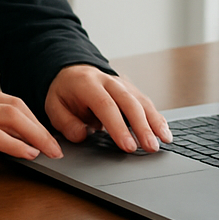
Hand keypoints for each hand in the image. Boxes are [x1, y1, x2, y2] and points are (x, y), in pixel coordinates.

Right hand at [0, 80, 62, 167]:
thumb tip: (1, 137)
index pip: (11, 100)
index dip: (34, 119)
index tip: (46, 136)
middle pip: (18, 105)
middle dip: (42, 126)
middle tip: (57, 147)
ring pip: (13, 116)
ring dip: (37, 135)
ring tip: (50, 152)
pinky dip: (17, 144)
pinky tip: (28, 154)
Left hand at [44, 65, 171, 153]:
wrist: (72, 72)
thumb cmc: (65, 93)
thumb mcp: (54, 107)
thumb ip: (66, 123)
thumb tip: (82, 136)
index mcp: (88, 84)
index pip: (106, 105)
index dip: (118, 126)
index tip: (128, 146)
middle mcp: (109, 81)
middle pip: (129, 102)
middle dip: (142, 126)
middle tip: (150, 147)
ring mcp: (122, 84)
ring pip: (142, 101)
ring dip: (155, 121)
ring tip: (164, 141)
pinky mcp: (131, 90)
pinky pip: (146, 103)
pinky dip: (157, 117)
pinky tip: (164, 132)